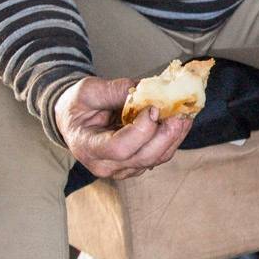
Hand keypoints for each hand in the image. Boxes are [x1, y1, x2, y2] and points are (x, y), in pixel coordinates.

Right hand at [53, 75, 192, 180]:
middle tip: (180, 113)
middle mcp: (105, 164)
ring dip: (174, 136)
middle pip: (143, 157)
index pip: (119, 147)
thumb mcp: (89, 91)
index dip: (141, 130)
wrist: (74, 119)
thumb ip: (115, 90)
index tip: (154, 108)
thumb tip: (145, 89)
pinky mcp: (136, 165)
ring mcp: (122, 168)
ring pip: (156, 158)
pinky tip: (179, 121)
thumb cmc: (78, 105)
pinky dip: (172, 138)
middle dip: (166, 135)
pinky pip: (159, 155)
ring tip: (185, 114)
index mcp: (87, 146)